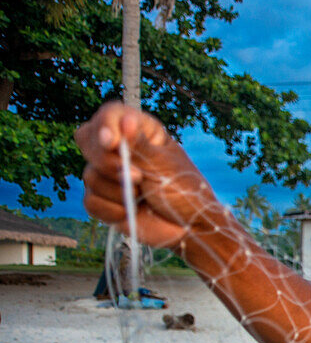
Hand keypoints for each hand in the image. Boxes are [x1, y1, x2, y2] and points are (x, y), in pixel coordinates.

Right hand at [75, 102, 223, 249]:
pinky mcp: (104, 200)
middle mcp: (120, 150)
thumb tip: (125, 120)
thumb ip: (139, 145)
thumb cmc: (185, 192)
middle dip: (107, 162)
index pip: (111, 115)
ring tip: (143, 196)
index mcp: (139, 132)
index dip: (106, 126)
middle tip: (137, 177)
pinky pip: (90, 201)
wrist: (189, 227)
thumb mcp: (164, 165)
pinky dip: (111, 209)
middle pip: (88, 141)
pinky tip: (131, 211)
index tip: (113, 143)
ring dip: (117, 190)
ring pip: (89, 175)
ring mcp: (109, 175)